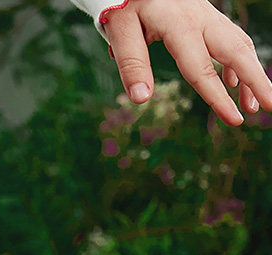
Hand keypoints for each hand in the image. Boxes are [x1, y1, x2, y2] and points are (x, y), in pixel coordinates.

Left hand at [102, 0, 271, 124]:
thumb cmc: (123, 3)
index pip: (202, 69)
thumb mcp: (120, 32)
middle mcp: (201, 18)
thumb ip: (131, 64)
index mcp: (180, 25)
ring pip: (238, 44)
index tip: (234, 120)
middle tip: (270, 107)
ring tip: (252, 104)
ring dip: (250, 73)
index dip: (218, 98)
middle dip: (256, 81)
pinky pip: (230, 38)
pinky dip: (237, 61)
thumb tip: (142, 99)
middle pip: (236, 51)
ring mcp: (207, 15)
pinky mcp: (205, 15)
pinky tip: (234, 83)